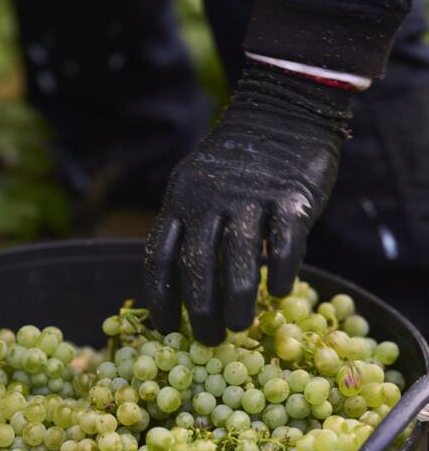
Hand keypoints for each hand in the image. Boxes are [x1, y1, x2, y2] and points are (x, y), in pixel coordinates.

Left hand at [145, 61, 352, 343]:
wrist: (282, 110)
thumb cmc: (237, 163)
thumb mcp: (197, 185)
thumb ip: (190, 227)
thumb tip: (184, 288)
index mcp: (180, 199)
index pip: (160, 257)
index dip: (160, 298)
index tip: (166, 329)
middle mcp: (209, 199)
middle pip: (197, 267)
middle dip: (200, 311)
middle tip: (207, 340)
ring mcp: (250, 197)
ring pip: (238, 262)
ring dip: (237, 302)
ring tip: (240, 327)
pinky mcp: (291, 196)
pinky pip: (284, 243)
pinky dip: (281, 273)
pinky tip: (280, 293)